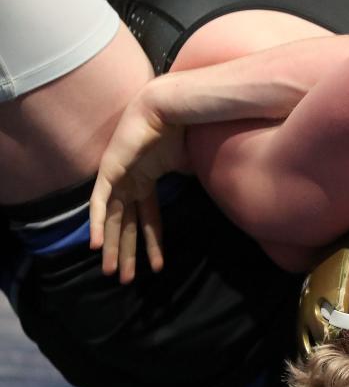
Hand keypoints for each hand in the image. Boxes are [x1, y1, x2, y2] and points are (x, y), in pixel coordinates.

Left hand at [89, 84, 188, 282]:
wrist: (172, 107)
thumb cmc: (186, 131)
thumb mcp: (192, 167)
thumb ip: (192, 185)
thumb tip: (214, 198)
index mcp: (148, 179)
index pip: (148, 220)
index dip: (152, 245)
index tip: (157, 267)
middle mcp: (130, 181)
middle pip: (126, 225)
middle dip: (125, 253)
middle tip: (124, 279)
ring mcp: (118, 176)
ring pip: (111, 219)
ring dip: (111, 247)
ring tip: (111, 272)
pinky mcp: (110, 170)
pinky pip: (99, 202)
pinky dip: (97, 223)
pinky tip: (96, 245)